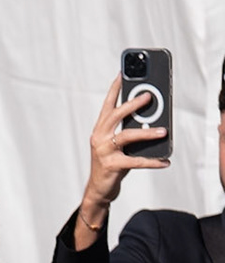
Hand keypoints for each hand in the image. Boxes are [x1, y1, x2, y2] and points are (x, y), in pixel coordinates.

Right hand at [78, 75, 169, 239]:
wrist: (98, 188)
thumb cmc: (110, 162)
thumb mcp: (116, 144)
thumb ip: (129, 130)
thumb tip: (153, 120)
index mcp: (100, 129)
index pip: (107, 104)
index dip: (115, 88)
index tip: (122, 73)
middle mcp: (99, 137)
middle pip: (115, 116)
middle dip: (132, 104)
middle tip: (149, 96)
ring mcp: (103, 151)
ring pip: (126, 136)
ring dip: (147, 133)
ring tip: (163, 131)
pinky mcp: (112, 166)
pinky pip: (135, 161)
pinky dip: (152, 162)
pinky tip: (164, 161)